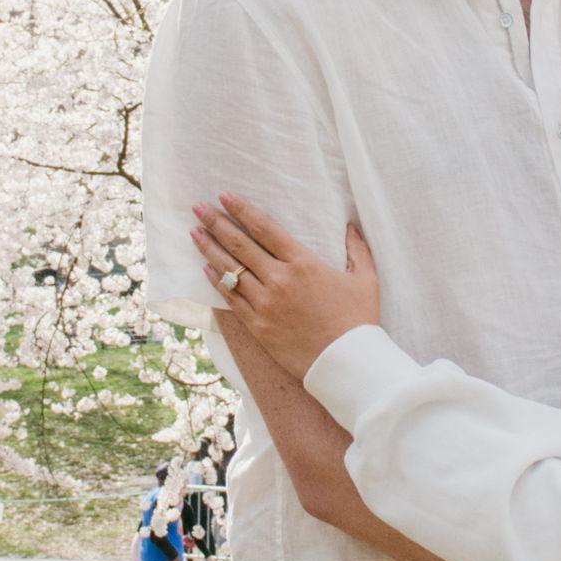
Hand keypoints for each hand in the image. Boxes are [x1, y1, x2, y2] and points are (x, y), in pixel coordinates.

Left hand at [192, 193, 383, 382]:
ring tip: (194, 233)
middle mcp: (280, 279)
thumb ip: (358, 250)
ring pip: (229, 270)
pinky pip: (231, 299)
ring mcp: (266, 303)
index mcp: (303, 263)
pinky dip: (216, 281)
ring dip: (209, 249)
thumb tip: (352, 226)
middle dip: (216, 223)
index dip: (242, 209)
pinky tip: (205, 268)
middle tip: (198, 208)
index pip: (265, 228)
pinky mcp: (258, 326)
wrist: (346, 363)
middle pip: (240, 245)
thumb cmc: (359, 321)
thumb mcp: (366, 279)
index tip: (225, 196)